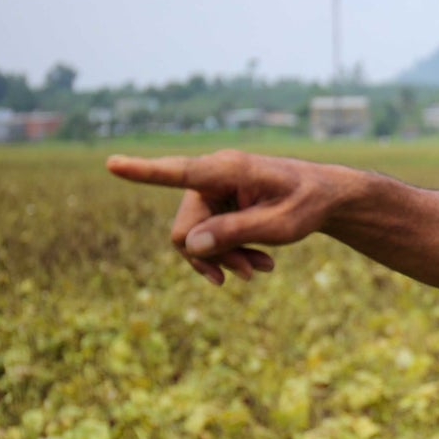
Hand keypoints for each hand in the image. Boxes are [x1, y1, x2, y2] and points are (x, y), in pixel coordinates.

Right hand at [106, 150, 336, 284]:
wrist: (326, 198)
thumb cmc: (308, 203)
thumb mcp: (280, 225)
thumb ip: (236, 233)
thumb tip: (190, 245)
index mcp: (229, 170)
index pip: (180, 172)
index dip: (144, 171)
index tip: (112, 163)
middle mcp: (213, 176)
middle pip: (186, 228)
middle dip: (212, 255)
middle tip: (251, 275)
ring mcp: (213, 191)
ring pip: (195, 238)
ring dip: (224, 258)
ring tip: (261, 271)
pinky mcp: (217, 205)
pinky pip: (207, 237)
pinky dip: (230, 253)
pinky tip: (259, 265)